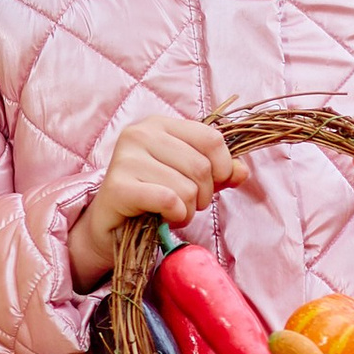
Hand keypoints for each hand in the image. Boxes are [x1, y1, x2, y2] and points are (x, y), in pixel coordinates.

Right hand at [67, 113, 243, 287]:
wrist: (110, 229)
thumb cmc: (152, 198)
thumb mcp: (190, 179)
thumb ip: (218, 172)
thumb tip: (242, 171)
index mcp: (160, 124)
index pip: (211, 138)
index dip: (223, 166)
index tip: (215, 184)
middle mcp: (139, 133)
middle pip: (201, 165)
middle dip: (204, 195)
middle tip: (188, 204)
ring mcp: (125, 158)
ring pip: (186, 187)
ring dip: (188, 210)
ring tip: (172, 212)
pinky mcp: (118, 186)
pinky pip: (168, 200)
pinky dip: (174, 216)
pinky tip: (163, 218)